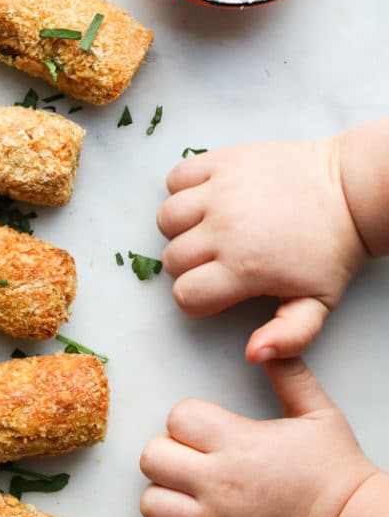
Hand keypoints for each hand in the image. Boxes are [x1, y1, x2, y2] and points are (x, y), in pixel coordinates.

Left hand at [139, 358, 375, 516]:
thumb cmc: (335, 471)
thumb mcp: (317, 413)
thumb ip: (287, 375)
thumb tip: (264, 345)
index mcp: (238, 443)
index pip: (177, 416)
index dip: (186, 418)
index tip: (202, 428)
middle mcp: (219, 483)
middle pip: (152, 458)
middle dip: (165, 453)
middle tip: (188, 457)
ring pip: (151, 505)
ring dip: (163, 495)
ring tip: (186, 491)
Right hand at [157, 139, 368, 361]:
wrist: (349, 189)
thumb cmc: (331, 250)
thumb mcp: (318, 304)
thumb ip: (288, 337)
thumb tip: (253, 355)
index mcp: (243, 267)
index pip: (185, 295)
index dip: (197, 299)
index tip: (217, 289)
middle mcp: (224, 228)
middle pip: (172, 259)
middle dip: (189, 266)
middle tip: (217, 259)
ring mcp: (221, 191)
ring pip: (166, 219)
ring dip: (179, 229)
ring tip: (206, 229)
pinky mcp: (223, 161)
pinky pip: (176, 177)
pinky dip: (181, 189)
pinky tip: (204, 199)